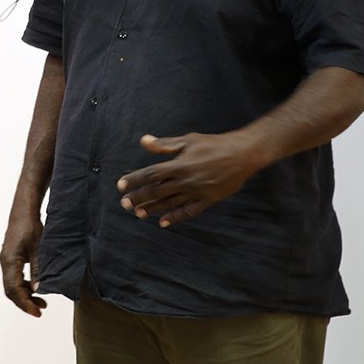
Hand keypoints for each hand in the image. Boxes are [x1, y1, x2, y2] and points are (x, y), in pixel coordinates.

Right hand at [0, 206, 47, 316]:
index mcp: (9, 261)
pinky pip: (14, 278)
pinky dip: (24, 287)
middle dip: (24, 302)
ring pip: (12, 285)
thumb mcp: (38, 248)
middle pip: (11, 290)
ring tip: (41, 302)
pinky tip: (35, 289)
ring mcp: (7, 261)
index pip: (14, 289)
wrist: (24, 210)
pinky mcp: (11, 259)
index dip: (25, 302)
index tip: (36, 312)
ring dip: (25, 295)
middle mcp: (5, 262)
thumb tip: (38, 289)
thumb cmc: (30, 225)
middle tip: (40, 310)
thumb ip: (38, 269)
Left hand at [116, 132, 263, 227]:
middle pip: (157, 191)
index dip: (134, 180)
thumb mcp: (188, 140)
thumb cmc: (213, 144)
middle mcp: (186, 180)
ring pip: (170, 203)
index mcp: (179, 164)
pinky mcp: (208, 200)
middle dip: (139, 197)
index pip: (151, 174)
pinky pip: (189, 211)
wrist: (242, 154)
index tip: (120, 185)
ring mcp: (197, 192)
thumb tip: (144, 141)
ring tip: (138, 213)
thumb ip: (165, 144)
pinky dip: (175, 218)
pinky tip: (163, 222)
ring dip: (153, 209)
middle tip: (124, 203)